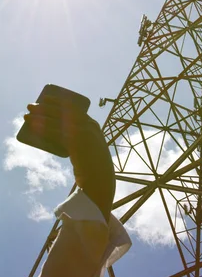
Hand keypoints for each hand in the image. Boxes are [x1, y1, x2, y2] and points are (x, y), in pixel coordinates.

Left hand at [24, 96, 115, 220]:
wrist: (100, 177)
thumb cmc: (93, 163)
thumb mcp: (89, 146)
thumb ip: (79, 139)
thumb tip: (62, 136)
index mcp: (92, 124)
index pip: (73, 107)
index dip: (57, 101)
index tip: (46, 99)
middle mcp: (88, 125)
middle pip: (63, 111)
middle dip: (45, 106)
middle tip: (32, 106)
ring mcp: (83, 133)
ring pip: (57, 120)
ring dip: (40, 116)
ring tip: (27, 116)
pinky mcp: (76, 142)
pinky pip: (56, 132)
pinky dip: (43, 128)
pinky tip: (33, 127)